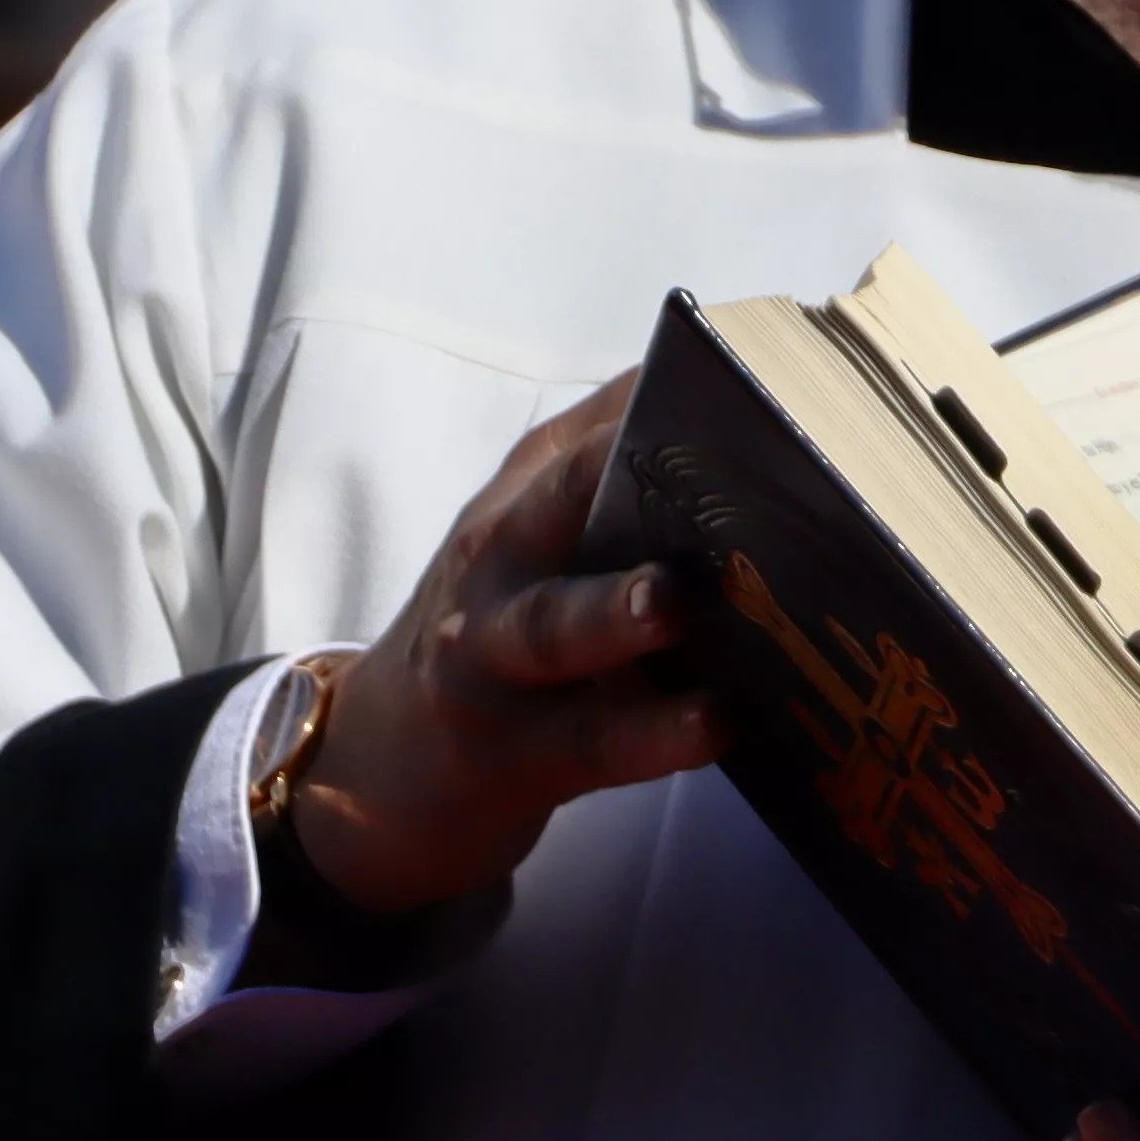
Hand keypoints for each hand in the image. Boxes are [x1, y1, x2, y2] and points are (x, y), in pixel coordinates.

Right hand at [276, 379, 720, 917]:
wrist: (386, 759)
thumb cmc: (505, 622)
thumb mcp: (538, 537)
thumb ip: (615, 473)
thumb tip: (749, 394)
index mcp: (527, 496)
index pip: (597, 430)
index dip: (668, 402)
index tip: (753, 381)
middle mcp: (501, 560)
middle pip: (558, 504)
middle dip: (617, 478)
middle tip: (706, 472)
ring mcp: (494, 656)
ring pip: (555, 626)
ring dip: (617, 612)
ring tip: (677, 604)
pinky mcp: (513, 752)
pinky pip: (590, 738)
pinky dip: (653, 733)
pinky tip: (716, 721)